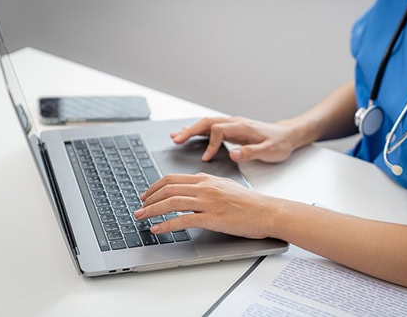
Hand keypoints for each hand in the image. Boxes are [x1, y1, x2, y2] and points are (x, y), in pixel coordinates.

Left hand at [135, 173, 276, 238]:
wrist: (267, 211)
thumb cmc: (249, 202)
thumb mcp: (225, 186)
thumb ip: (207, 186)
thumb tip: (191, 188)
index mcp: (206, 179)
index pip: (173, 178)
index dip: (155, 186)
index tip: (146, 195)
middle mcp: (204, 187)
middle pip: (168, 188)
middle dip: (149, 198)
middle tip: (139, 207)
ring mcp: (208, 202)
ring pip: (172, 202)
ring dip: (152, 210)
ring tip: (141, 217)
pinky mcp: (212, 217)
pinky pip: (183, 220)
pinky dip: (167, 224)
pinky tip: (158, 228)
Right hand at [170, 116, 296, 162]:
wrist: (288, 136)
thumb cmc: (280, 144)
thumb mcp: (269, 151)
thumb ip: (251, 152)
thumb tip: (234, 154)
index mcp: (242, 127)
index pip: (219, 130)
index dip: (210, 144)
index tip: (206, 158)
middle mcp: (235, 123)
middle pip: (208, 123)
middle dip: (191, 131)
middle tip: (176, 140)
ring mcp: (232, 125)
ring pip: (207, 124)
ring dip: (191, 130)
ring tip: (175, 137)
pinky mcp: (231, 130)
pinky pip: (211, 128)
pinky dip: (197, 131)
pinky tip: (187, 134)